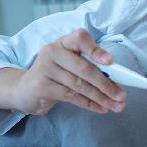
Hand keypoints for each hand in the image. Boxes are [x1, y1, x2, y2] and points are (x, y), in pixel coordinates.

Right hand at [11, 28, 125, 114]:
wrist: (25, 89)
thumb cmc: (55, 75)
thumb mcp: (71, 65)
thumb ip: (91, 66)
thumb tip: (118, 80)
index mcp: (64, 42)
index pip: (80, 38)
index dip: (96, 49)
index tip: (110, 61)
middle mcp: (53, 51)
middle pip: (84, 68)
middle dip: (106, 84)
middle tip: (121, 96)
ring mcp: (45, 68)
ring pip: (80, 85)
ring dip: (101, 97)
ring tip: (116, 106)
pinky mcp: (41, 86)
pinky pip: (71, 96)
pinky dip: (89, 104)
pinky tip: (101, 109)